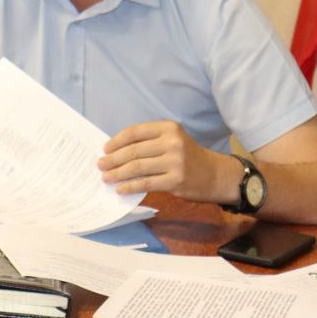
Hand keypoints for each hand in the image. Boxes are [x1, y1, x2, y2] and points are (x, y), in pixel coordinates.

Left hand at [97, 121, 229, 201]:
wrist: (215, 175)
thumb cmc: (188, 157)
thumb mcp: (172, 141)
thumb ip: (149, 143)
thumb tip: (116, 152)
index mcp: (168, 128)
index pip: (135, 132)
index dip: (117, 141)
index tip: (105, 149)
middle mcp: (172, 142)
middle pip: (134, 151)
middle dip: (113, 159)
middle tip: (100, 165)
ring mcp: (175, 162)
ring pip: (137, 167)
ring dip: (117, 173)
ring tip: (106, 177)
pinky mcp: (176, 180)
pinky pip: (146, 183)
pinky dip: (130, 186)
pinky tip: (120, 189)